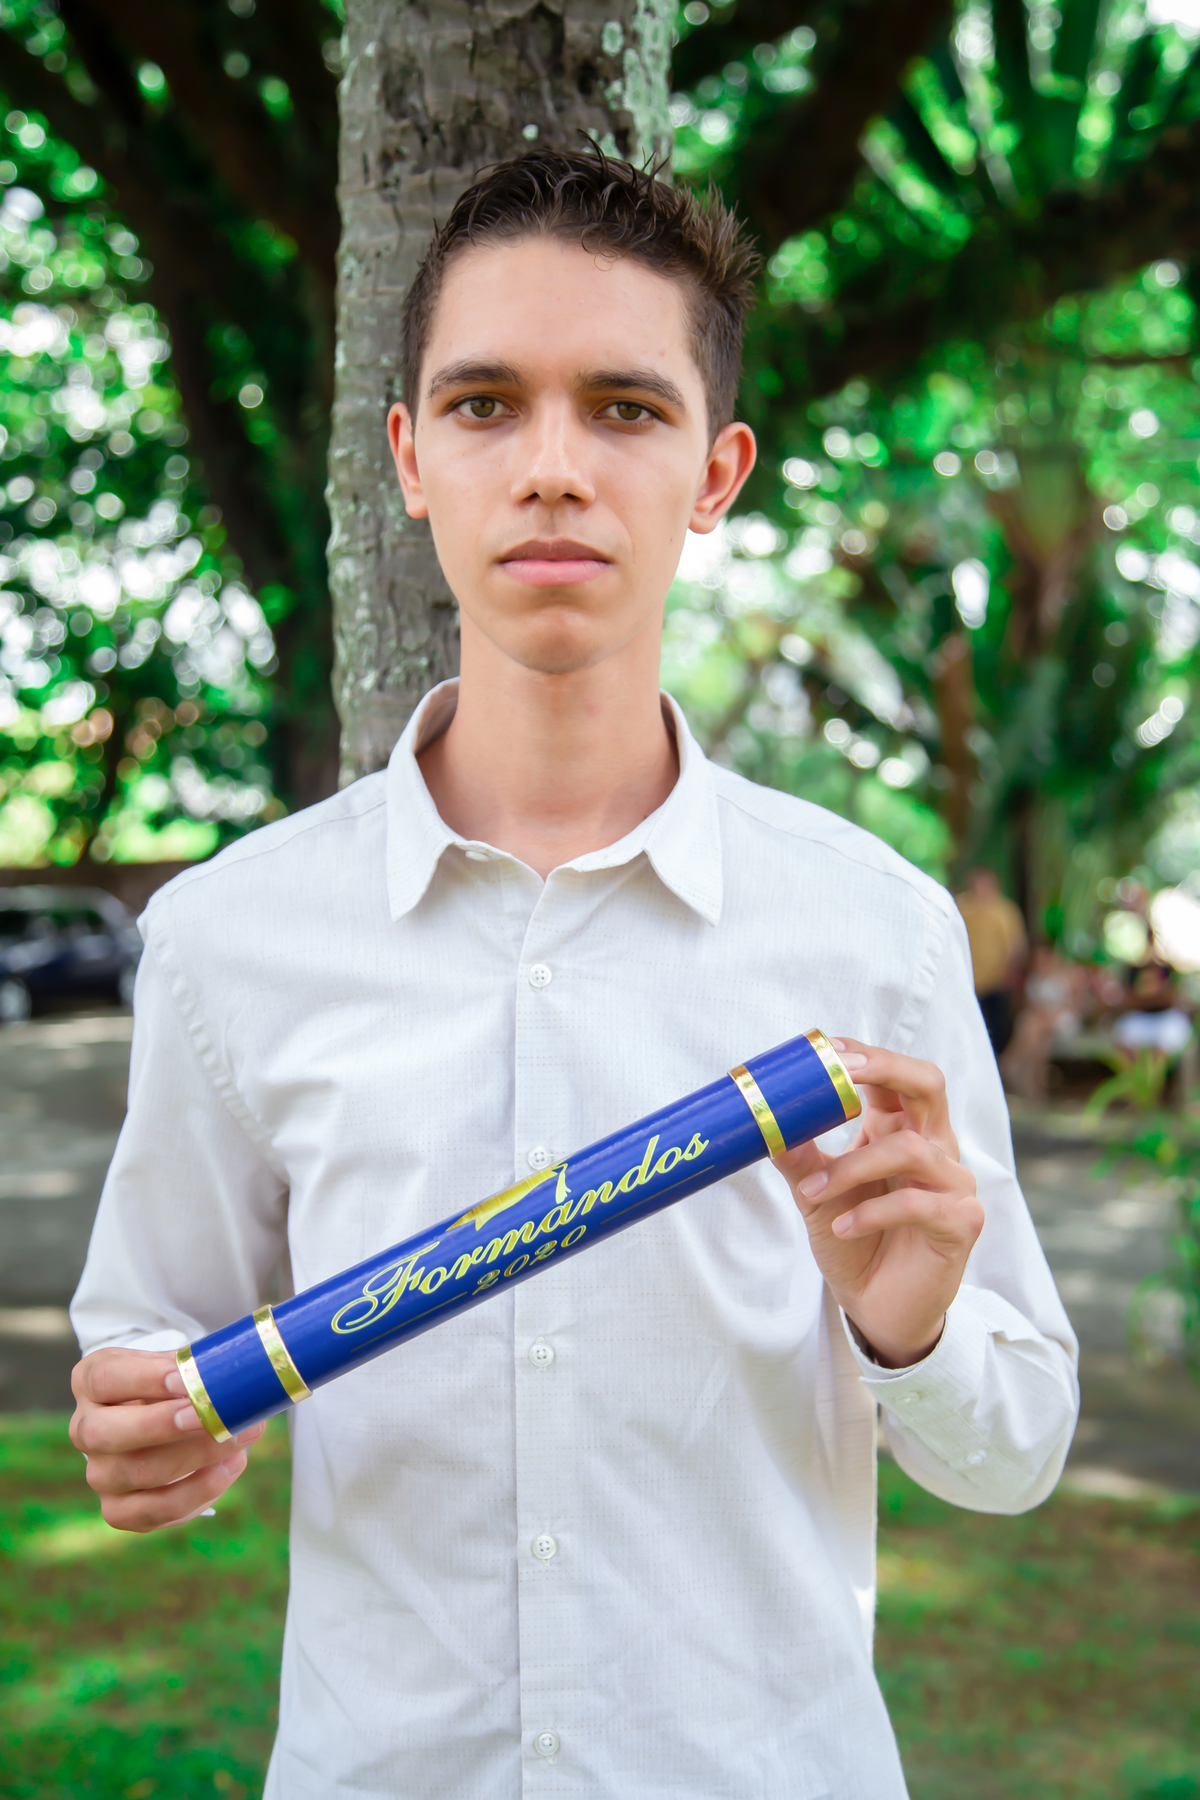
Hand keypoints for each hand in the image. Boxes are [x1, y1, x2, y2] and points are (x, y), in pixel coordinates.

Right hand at [69, 1347, 265, 1532]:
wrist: (165, 1422)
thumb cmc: (172, 1386)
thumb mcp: (173, 1366)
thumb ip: (191, 1369)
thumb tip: (224, 1374)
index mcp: (90, 1382)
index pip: (104, 1378)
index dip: (145, 1379)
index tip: (187, 1380)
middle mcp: (85, 1430)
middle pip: (104, 1433)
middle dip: (162, 1425)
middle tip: (211, 1416)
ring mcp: (99, 1474)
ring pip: (137, 1472)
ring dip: (196, 1456)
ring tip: (239, 1437)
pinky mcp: (118, 1510)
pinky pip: (153, 1511)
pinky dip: (198, 1491)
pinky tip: (230, 1466)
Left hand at [776, 1038, 983, 1366]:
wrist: (877, 1307)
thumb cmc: (854, 1241)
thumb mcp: (817, 1193)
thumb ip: (798, 1156)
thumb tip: (762, 1121)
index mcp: (903, 1129)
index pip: (896, 1075)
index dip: (867, 1055)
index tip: (825, 1048)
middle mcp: (936, 1147)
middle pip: (928, 1084)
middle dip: (886, 1069)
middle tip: (841, 1073)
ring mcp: (954, 1183)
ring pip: (911, 1148)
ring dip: (853, 1167)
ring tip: (811, 1193)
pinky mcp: (961, 1223)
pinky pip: (918, 1204)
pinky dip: (872, 1212)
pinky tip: (842, 1227)